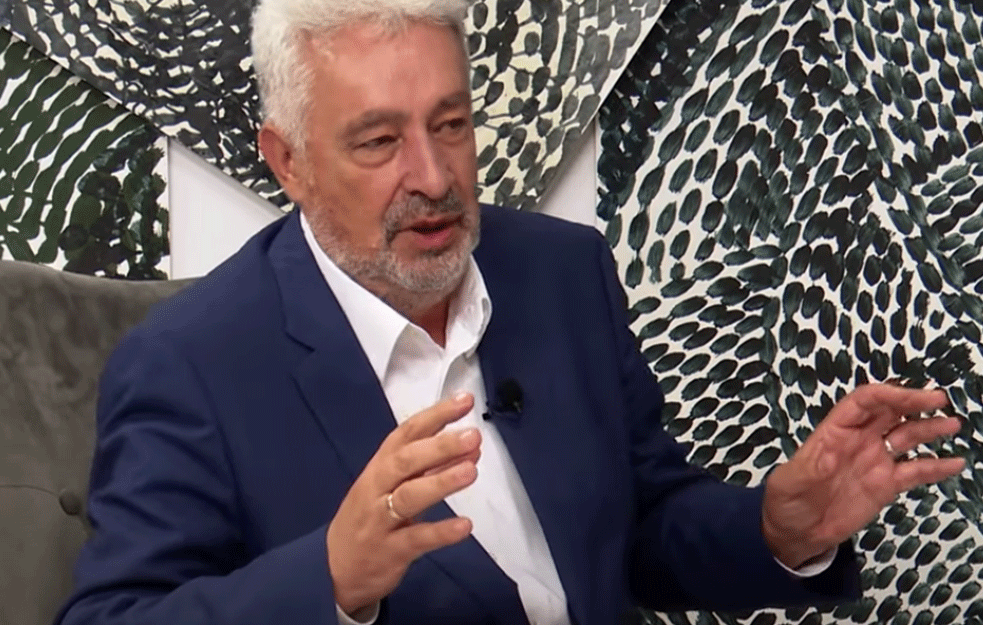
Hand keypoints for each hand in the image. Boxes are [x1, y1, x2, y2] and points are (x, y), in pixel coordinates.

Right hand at [327, 392, 481, 616]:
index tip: (464, 401)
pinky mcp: (389, 551)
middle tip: (473, 436)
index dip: (435, 416)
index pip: (406, 434)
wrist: (333, 569)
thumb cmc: (368, 518)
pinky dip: (440, 532)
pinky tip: (465, 526)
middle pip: (405, 462)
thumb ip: (428, 469)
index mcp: (378, 467)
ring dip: (440, 482)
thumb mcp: (388, 487)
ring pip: (408, 497)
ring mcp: (380, 520)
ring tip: (471, 470)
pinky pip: (416, 539)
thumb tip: (469, 448)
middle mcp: (376, 489)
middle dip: (439, 446)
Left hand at [762, 383, 964, 568]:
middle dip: (913, 402)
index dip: (888, 395)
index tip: (913, 397)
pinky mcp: (885, 485)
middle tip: (939, 400)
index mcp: (834, 432)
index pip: (863, 402)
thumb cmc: (786, 501)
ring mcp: (874, 462)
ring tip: (952, 424)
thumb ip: (809, 469)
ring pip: (906, 437)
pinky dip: (935, 467)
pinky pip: (914, 471)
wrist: (795, 532)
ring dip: (929, 429)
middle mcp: (858, 441)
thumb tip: (827, 458)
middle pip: (889, 412)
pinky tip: (955, 463)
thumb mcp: (790, 483)